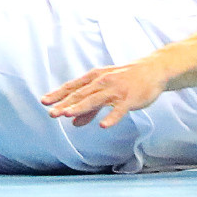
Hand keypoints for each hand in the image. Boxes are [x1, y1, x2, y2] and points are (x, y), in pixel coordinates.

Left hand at [43, 59, 170, 127]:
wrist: (152, 71)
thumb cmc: (125, 81)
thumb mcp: (105, 90)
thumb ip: (89, 109)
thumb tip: (73, 122)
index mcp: (94, 78)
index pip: (72, 87)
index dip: (58, 94)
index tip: (44, 102)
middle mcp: (102, 82)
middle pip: (80, 94)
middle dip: (65, 104)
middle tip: (51, 113)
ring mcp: (116, 90)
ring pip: (95, 100)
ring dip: (81, 107)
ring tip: (67, 114)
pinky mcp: (129, 99)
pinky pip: (119, 109)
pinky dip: (111, 117)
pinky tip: (103, 126)